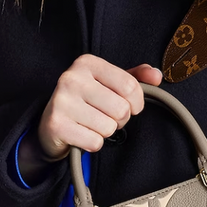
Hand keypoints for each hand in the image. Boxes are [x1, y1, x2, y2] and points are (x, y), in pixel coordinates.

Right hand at [16, 56, 163, 183]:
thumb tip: (156, 76)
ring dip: (106, 132)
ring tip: (92, 124)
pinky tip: (83, 134)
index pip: (130, 86)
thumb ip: (134, 77)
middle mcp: (72, 78)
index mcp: (87, 63)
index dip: (137, 102)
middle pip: (121, 109)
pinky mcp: (57, 124)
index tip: (130, 106)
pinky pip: (95, 142)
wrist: (50, 125)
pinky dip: (93, 143)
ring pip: (109, 127)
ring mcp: (62, 101)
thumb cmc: (85, 102)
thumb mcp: (108, 83)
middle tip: (106, 117)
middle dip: (120, 119)